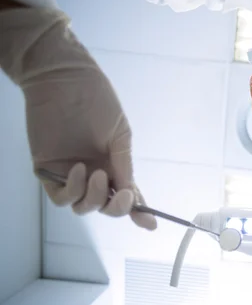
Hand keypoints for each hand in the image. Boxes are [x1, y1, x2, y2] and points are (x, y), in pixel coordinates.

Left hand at [0, 7, 155, 229]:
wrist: (66, 81)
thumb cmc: (97, 101)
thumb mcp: (120, 134)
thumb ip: (123, 165)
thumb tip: (130, 193)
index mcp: (113, 164)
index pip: (125, 194)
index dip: (138, 211)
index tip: (151, 224)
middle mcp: (93, 173)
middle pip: (105, 207)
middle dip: (118, 207)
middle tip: (123, 195)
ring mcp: (70, 174)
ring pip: (83, 207)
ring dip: (95, 198)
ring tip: (98, 174)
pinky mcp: (48, 171)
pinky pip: (61, 197)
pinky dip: (73, 189)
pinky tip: (80, 169)